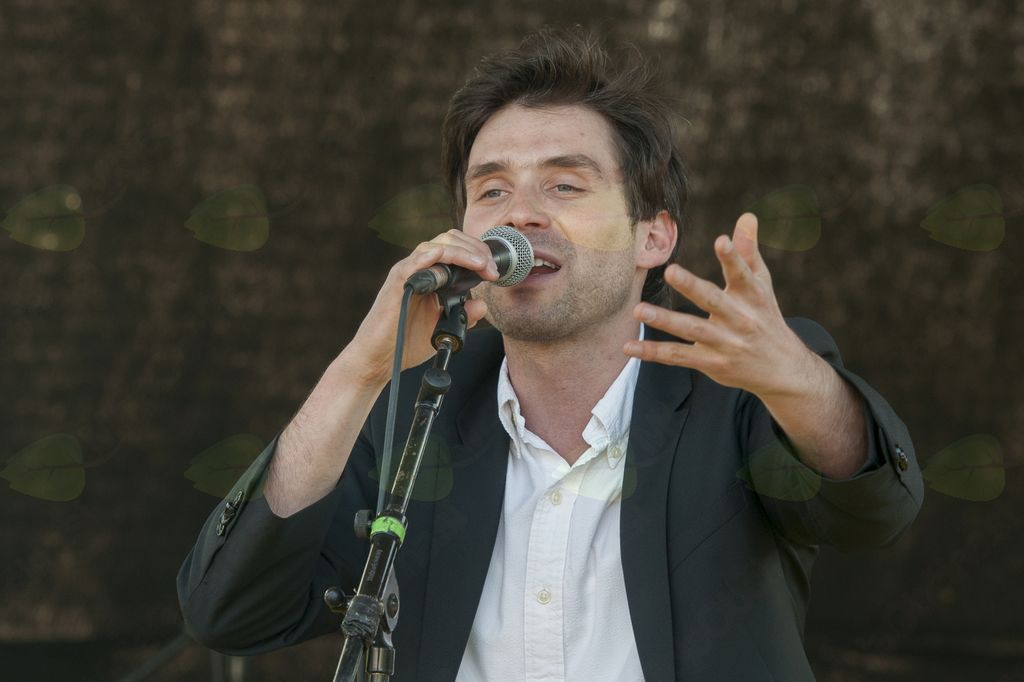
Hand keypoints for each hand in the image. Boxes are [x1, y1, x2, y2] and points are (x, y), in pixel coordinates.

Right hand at [346, 229, 498, 386]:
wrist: (379, 359)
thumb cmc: (405, 342)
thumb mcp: (443, 328)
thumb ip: (462, 315)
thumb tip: (482, 304)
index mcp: (430, 276)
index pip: (456, 249)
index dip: (478, 254)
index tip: (495, 272)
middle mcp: (418, 269)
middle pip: (449, 240)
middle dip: (476, 250)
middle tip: (492, 269)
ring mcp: (407, 274)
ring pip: (436, 246)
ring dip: (462, 252)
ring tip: (481, 264)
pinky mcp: (397, 284)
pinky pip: (414, 262)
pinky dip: (431, 256)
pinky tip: (445, 258)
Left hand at [623, 213, 816, 398]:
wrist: (782, 369)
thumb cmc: (765, 317)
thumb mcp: (762, 285)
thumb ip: (748, 251)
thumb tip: (746, 216)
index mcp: (753, 296)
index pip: (742, 274)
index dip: (732, 258)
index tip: (721, 241)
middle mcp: (739, 319)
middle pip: (713, 300)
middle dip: (692, 286)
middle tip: (670, 271)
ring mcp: (724, 343)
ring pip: (692, 329)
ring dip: (665, 320)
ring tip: (639, 309)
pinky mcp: (710, 363)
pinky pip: (678, 356)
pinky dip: (653, 352)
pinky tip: (628, 346)